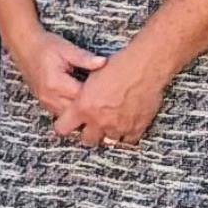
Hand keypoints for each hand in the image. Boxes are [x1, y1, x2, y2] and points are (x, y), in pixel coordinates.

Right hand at [10, 25, 105, 118]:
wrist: (24, 46)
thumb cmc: (45, 46)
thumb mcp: (66, 49)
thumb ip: (85, 58)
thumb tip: (103, 63)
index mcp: (56, 84)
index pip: (83, 99)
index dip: (98, 96)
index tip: (110, 91)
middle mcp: (50, 96)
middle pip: (77, 112)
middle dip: (92, 108)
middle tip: (107, 100)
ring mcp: (45, 101)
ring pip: (69, 115)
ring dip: (81, 111)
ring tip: (96, 104)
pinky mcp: (44, 102)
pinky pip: (61, 112)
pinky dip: (72, 110)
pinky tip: (81, 103)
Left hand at [52, 43, 171, 146]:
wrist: (144, 68)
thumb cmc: (117, 67)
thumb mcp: (91, 78)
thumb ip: (83, 96)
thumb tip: (80, 102)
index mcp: (83, 108)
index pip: (63, 128)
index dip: (65, 126)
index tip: (69, 123)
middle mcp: (99, 121)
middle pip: (88, 140)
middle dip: (88, 133)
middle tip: (92, 125)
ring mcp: (118, 127)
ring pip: (108, 141)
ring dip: (108, 133)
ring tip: (111, 123)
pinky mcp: (136, 128)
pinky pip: (128, 140)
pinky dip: (126, 134)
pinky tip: (126, 124)